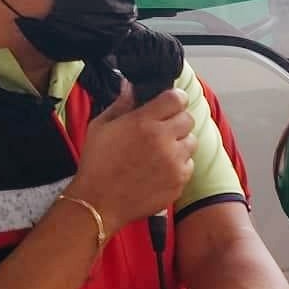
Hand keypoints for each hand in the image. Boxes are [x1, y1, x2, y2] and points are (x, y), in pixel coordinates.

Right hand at [68, 82, 194, 230]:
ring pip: (191, 142)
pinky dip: (178, 165)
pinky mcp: (179, 181)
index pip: (177, 98)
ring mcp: (174, 162)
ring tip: (159, 151)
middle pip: (188, 119)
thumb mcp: (101, 126)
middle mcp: (164, 140)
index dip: (175, 97)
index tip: (170, 102)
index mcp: (144, 122)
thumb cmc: (96, 163)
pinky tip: (159, 169)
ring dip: (179, 143)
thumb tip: (131, 86)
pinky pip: (188, 165)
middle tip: (162, 129)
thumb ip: (121, 104)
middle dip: (177, 121)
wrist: (99, 202)